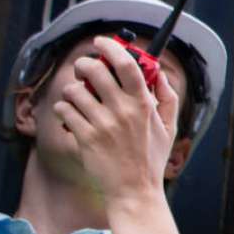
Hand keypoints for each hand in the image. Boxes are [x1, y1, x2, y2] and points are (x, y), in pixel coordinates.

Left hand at [54, 37, 179, 205]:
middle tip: (84, 70)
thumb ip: (168, 97)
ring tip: (78, 97)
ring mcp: (102, 124)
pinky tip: (72, 115)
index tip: (101, 42)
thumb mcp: (169, 128)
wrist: (134, 191)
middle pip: (95, 70)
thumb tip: (160, 73)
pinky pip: (64, 110)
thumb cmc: (151, 160)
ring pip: (74, 89)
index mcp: (144, 104)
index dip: (111, 47)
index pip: (127, 64)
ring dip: (72, 89)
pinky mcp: (84, 137)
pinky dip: (64, 109)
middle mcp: (122, 111)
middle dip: (84, 64)